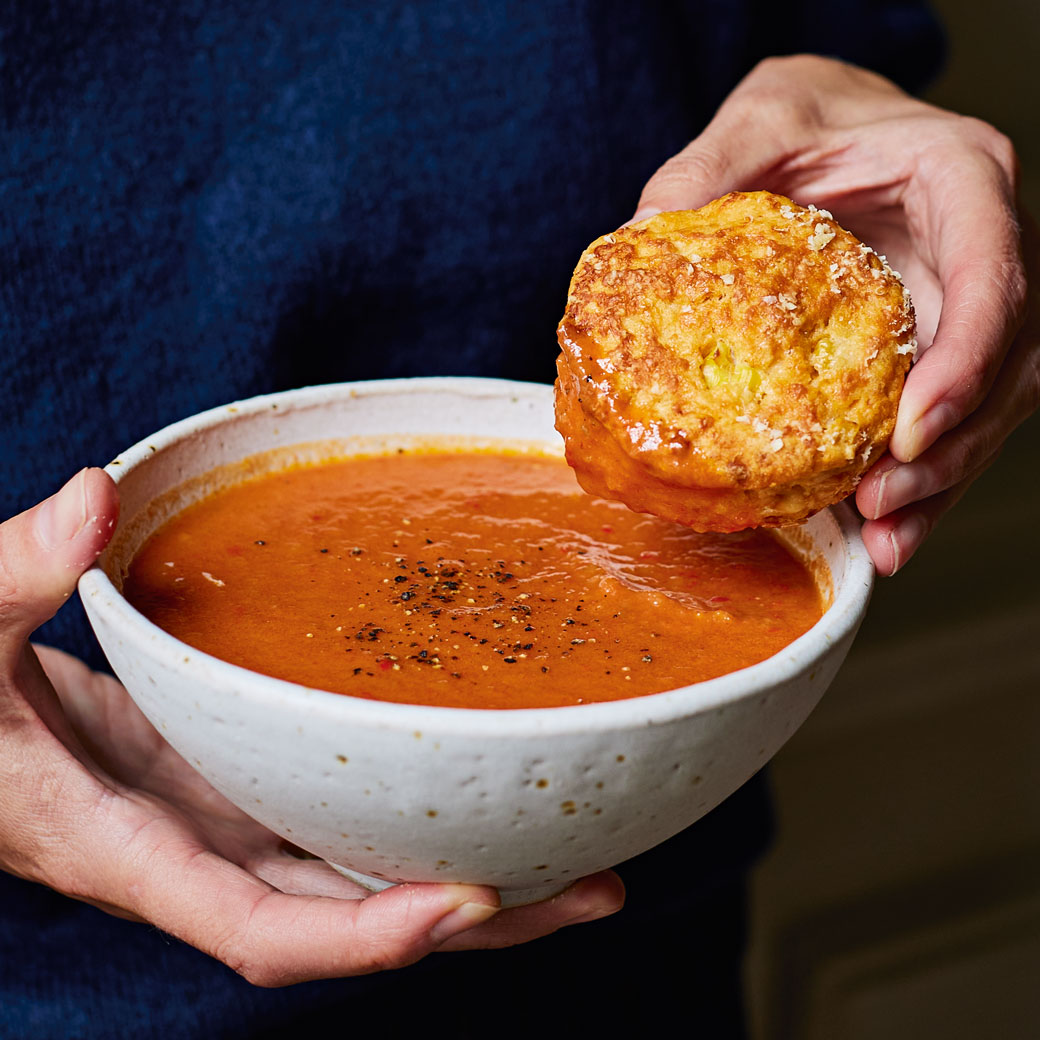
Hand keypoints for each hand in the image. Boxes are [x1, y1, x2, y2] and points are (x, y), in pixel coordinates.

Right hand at [0, 470, 622, 985]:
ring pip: (358, 876)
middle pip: (348, 919)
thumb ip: (16, 571)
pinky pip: (337, 818)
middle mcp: (192, 853)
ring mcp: (222, 821)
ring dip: (471, 876)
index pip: (256, 928)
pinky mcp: (232, 783)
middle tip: (598, 886)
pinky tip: (483, 786)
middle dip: (472, 919)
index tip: (470, 902)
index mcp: (123, 845)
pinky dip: (411, 818)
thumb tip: (90, 497)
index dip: (363, 934)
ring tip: (586, 854)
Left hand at [632, 55, 1038, 573]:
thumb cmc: (807, 112)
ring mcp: (967, 304)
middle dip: (954, 444)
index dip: (967, 359)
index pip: (994, 274)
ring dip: (943, 481)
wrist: (830, 123)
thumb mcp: (758, 116)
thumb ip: (707, 167)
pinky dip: (919, 479)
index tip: (913, 430)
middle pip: (1010, 361)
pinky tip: (880, 531)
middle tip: (879, 503)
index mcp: (963, 181)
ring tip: (882, 539)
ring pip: (993, 406)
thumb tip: (638, 236)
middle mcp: (984, 249)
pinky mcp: (937, 346)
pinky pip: (948, 420)